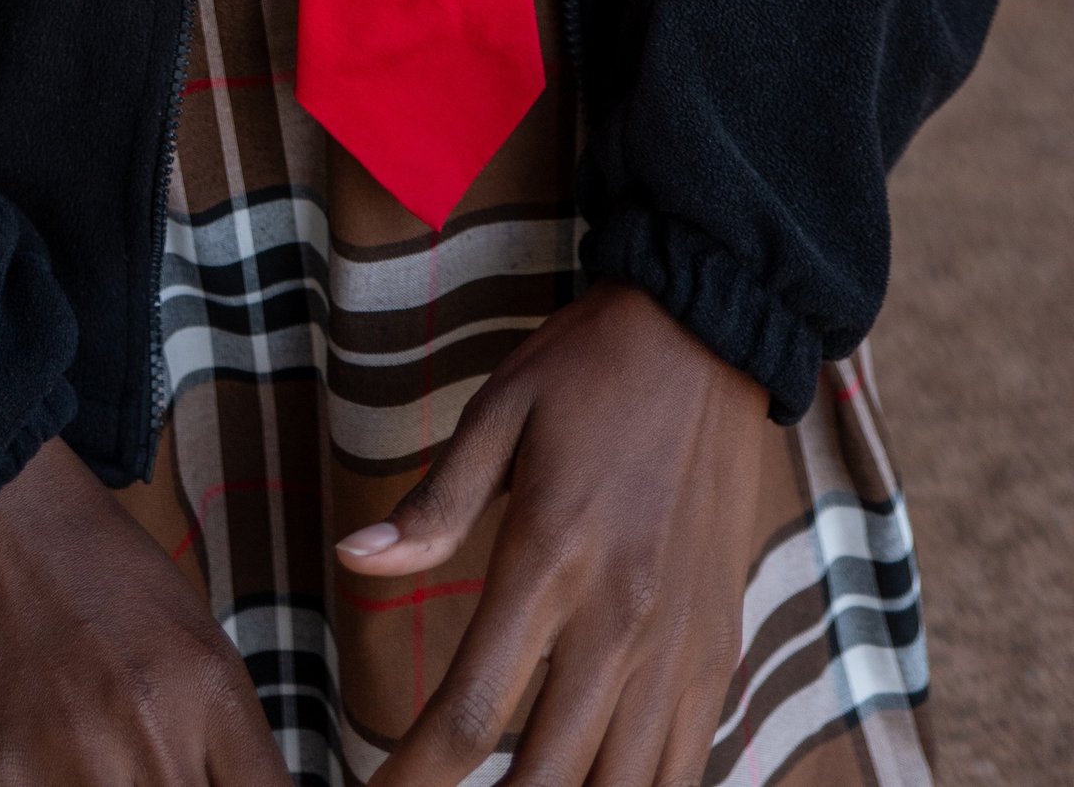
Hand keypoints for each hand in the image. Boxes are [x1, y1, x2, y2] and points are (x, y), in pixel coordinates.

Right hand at [0, 433, 283, 786]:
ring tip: (82, 750)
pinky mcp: (0, 778)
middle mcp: (156, 735)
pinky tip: (34, 755)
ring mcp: (77, 763)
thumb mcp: (188, 631)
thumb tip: (222, 786)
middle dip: (167, 783)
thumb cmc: (95, 564)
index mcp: (211, 689)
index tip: (213, 782)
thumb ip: (215, 729)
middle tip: (138, 760)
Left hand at [337, 281, 765, 786]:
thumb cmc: (590, 371)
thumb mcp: (499, 412)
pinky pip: (683, 764)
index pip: (471, 714)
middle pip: (548, 780)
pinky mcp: (719, 648)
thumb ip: (434, 505)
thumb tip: (354, 557)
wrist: (711, 332)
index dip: (414, 779)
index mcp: (551, 562)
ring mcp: (679, 645)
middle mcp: (620, 621)